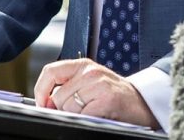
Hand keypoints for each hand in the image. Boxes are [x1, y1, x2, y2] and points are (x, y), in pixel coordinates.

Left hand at [34, 58, 157, 128]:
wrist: (142, 104)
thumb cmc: (113, 96)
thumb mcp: (90, 83)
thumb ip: (69, 86)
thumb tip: (45, 102)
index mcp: (83, 65)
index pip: (50, 72)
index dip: (41, 90)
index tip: (43, 104)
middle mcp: (91, 71)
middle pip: (57, 97)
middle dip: (63, 110)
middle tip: (80, 111)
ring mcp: (99, 84)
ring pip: (68, 108)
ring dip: (77, 115)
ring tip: (92, 111)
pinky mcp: (107, 99)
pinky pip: (82, 115)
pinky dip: (87, 119)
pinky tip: (98, 115)